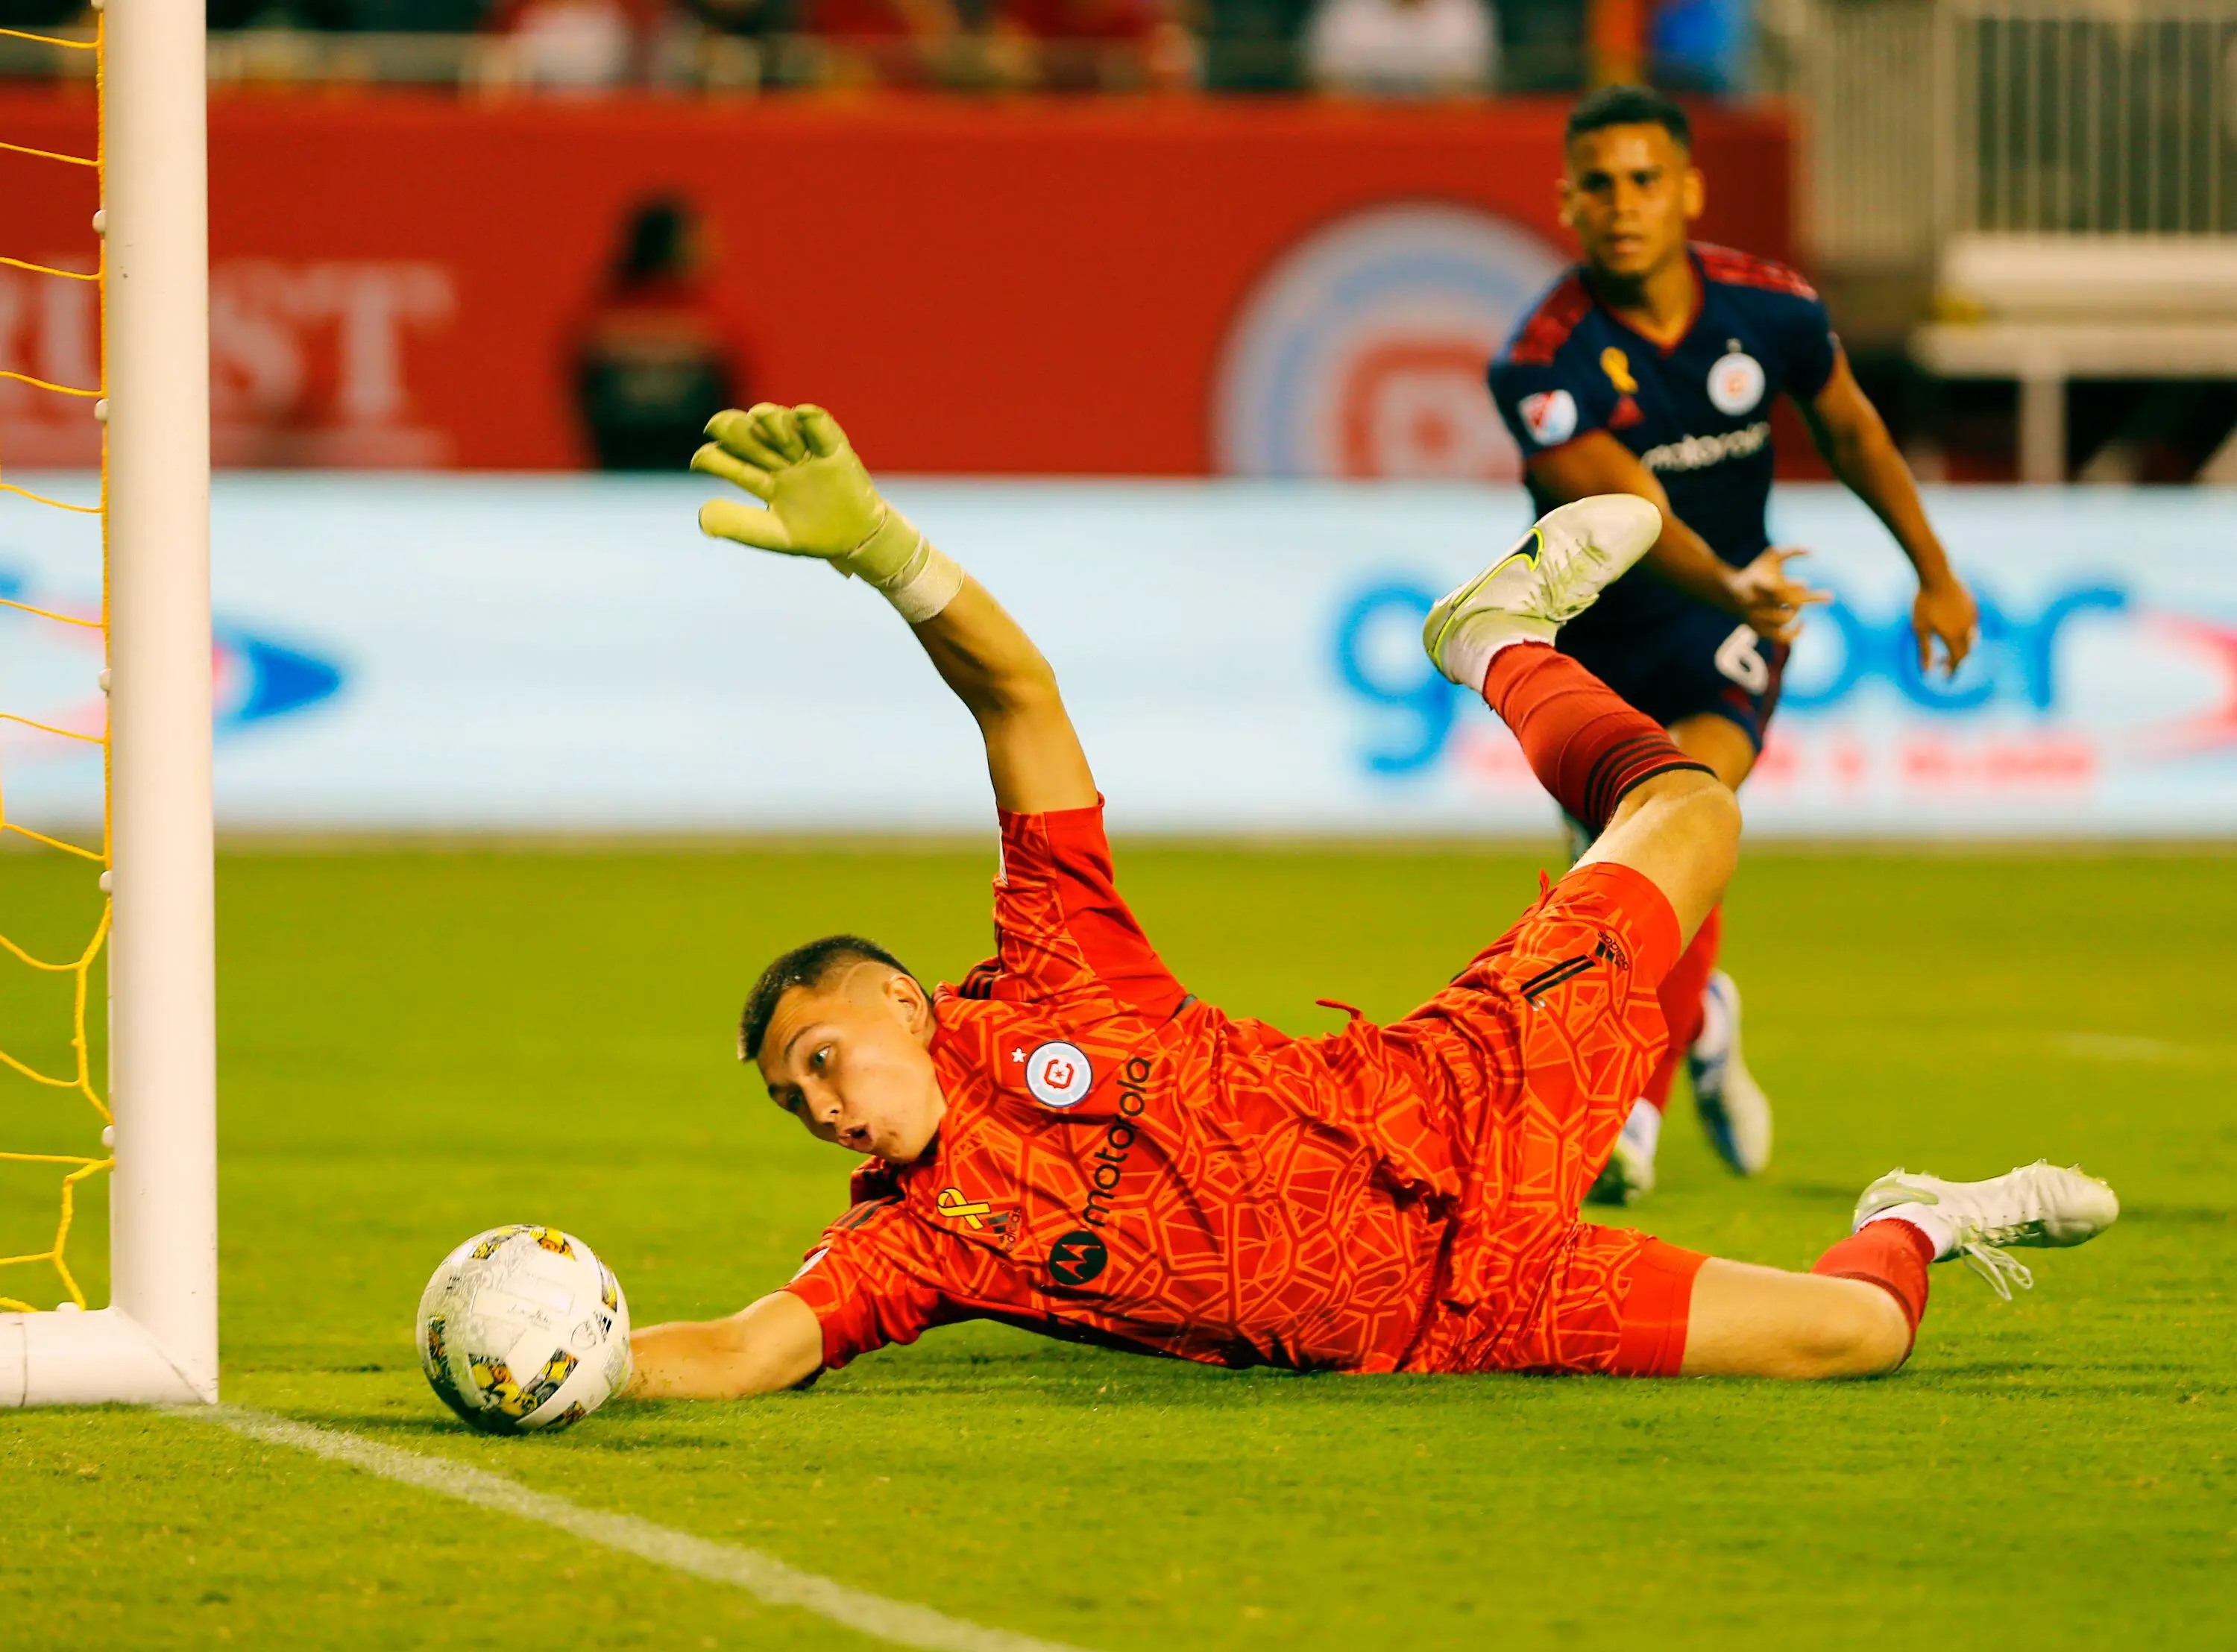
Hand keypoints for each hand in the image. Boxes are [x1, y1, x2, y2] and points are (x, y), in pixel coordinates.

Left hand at [692, 403, 917, 583]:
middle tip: (717, 425)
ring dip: (770, 420)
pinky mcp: (835, 451)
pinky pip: (823, 429)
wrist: (858, 540)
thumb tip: (702, 517)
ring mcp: (807, 453)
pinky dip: (813, 419)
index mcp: (764, 479)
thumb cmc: (814, 536)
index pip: (732, 462)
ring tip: (758, 415)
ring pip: (783, 428)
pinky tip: (801, 413)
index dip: (714, 458)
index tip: (699, 461)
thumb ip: (739, 526)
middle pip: (752, 438)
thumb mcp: (774, 535)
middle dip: (734, 429)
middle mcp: (781, 461)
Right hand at [1728, 546, 1829, 642]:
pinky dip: (1794, 633)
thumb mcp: (1770, 557)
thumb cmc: (1756, 572)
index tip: (1805, 582)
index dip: (1795, 588)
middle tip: (1803, 592)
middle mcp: (1755, 604)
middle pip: (1784, 602)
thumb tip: (1812, 551)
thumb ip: (1790, 551)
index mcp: (1758, 585)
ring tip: (1796, 604)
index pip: (1779, 590)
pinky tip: (1803, 623)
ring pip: (1784, 619)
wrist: (1729, 592)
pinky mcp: (1758, 630)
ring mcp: (1756, 618)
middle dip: (1798, 599)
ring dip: (1795, 610)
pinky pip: (1780, 637)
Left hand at [1912, 575, 1978, 676]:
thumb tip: (1927, 672)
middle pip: (1965, 651)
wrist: (1937, 576)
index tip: (1947, 679)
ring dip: (1961, 647)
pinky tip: (1954, 629)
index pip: (1957, 660)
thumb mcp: (1920, 629)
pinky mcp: (1972, 606)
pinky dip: (1964, 632)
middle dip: (1955, 660)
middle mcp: (1967, 629)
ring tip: (1950, 649)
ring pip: (1971, 638)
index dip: (1952, 671)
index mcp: (1954, 636)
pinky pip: (1972, 624)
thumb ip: (1925, 651)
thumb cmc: (1924, 603)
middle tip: (1942, 665)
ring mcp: (1972, 617)